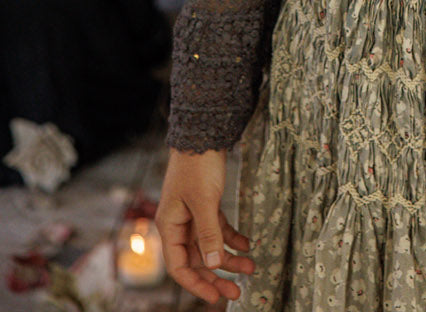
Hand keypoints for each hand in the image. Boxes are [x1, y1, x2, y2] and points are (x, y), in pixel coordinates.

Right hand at [156, 148, 253, 303]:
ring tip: (251, 267)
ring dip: (229, 258)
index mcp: (169, 226)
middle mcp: (179, 224)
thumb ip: (209, 233)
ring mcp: (193, 214)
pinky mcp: (207, 204)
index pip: (179, 266)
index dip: (197, 283)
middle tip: (237, 292)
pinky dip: (232, 237)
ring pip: (211, 245)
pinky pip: (219, 229)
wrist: (204, 134)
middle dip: (217, 276)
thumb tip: (214, 264)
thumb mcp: (204, 201)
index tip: (216, 296)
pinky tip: (247, 244)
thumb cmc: (198, 166)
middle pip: (197, 259)